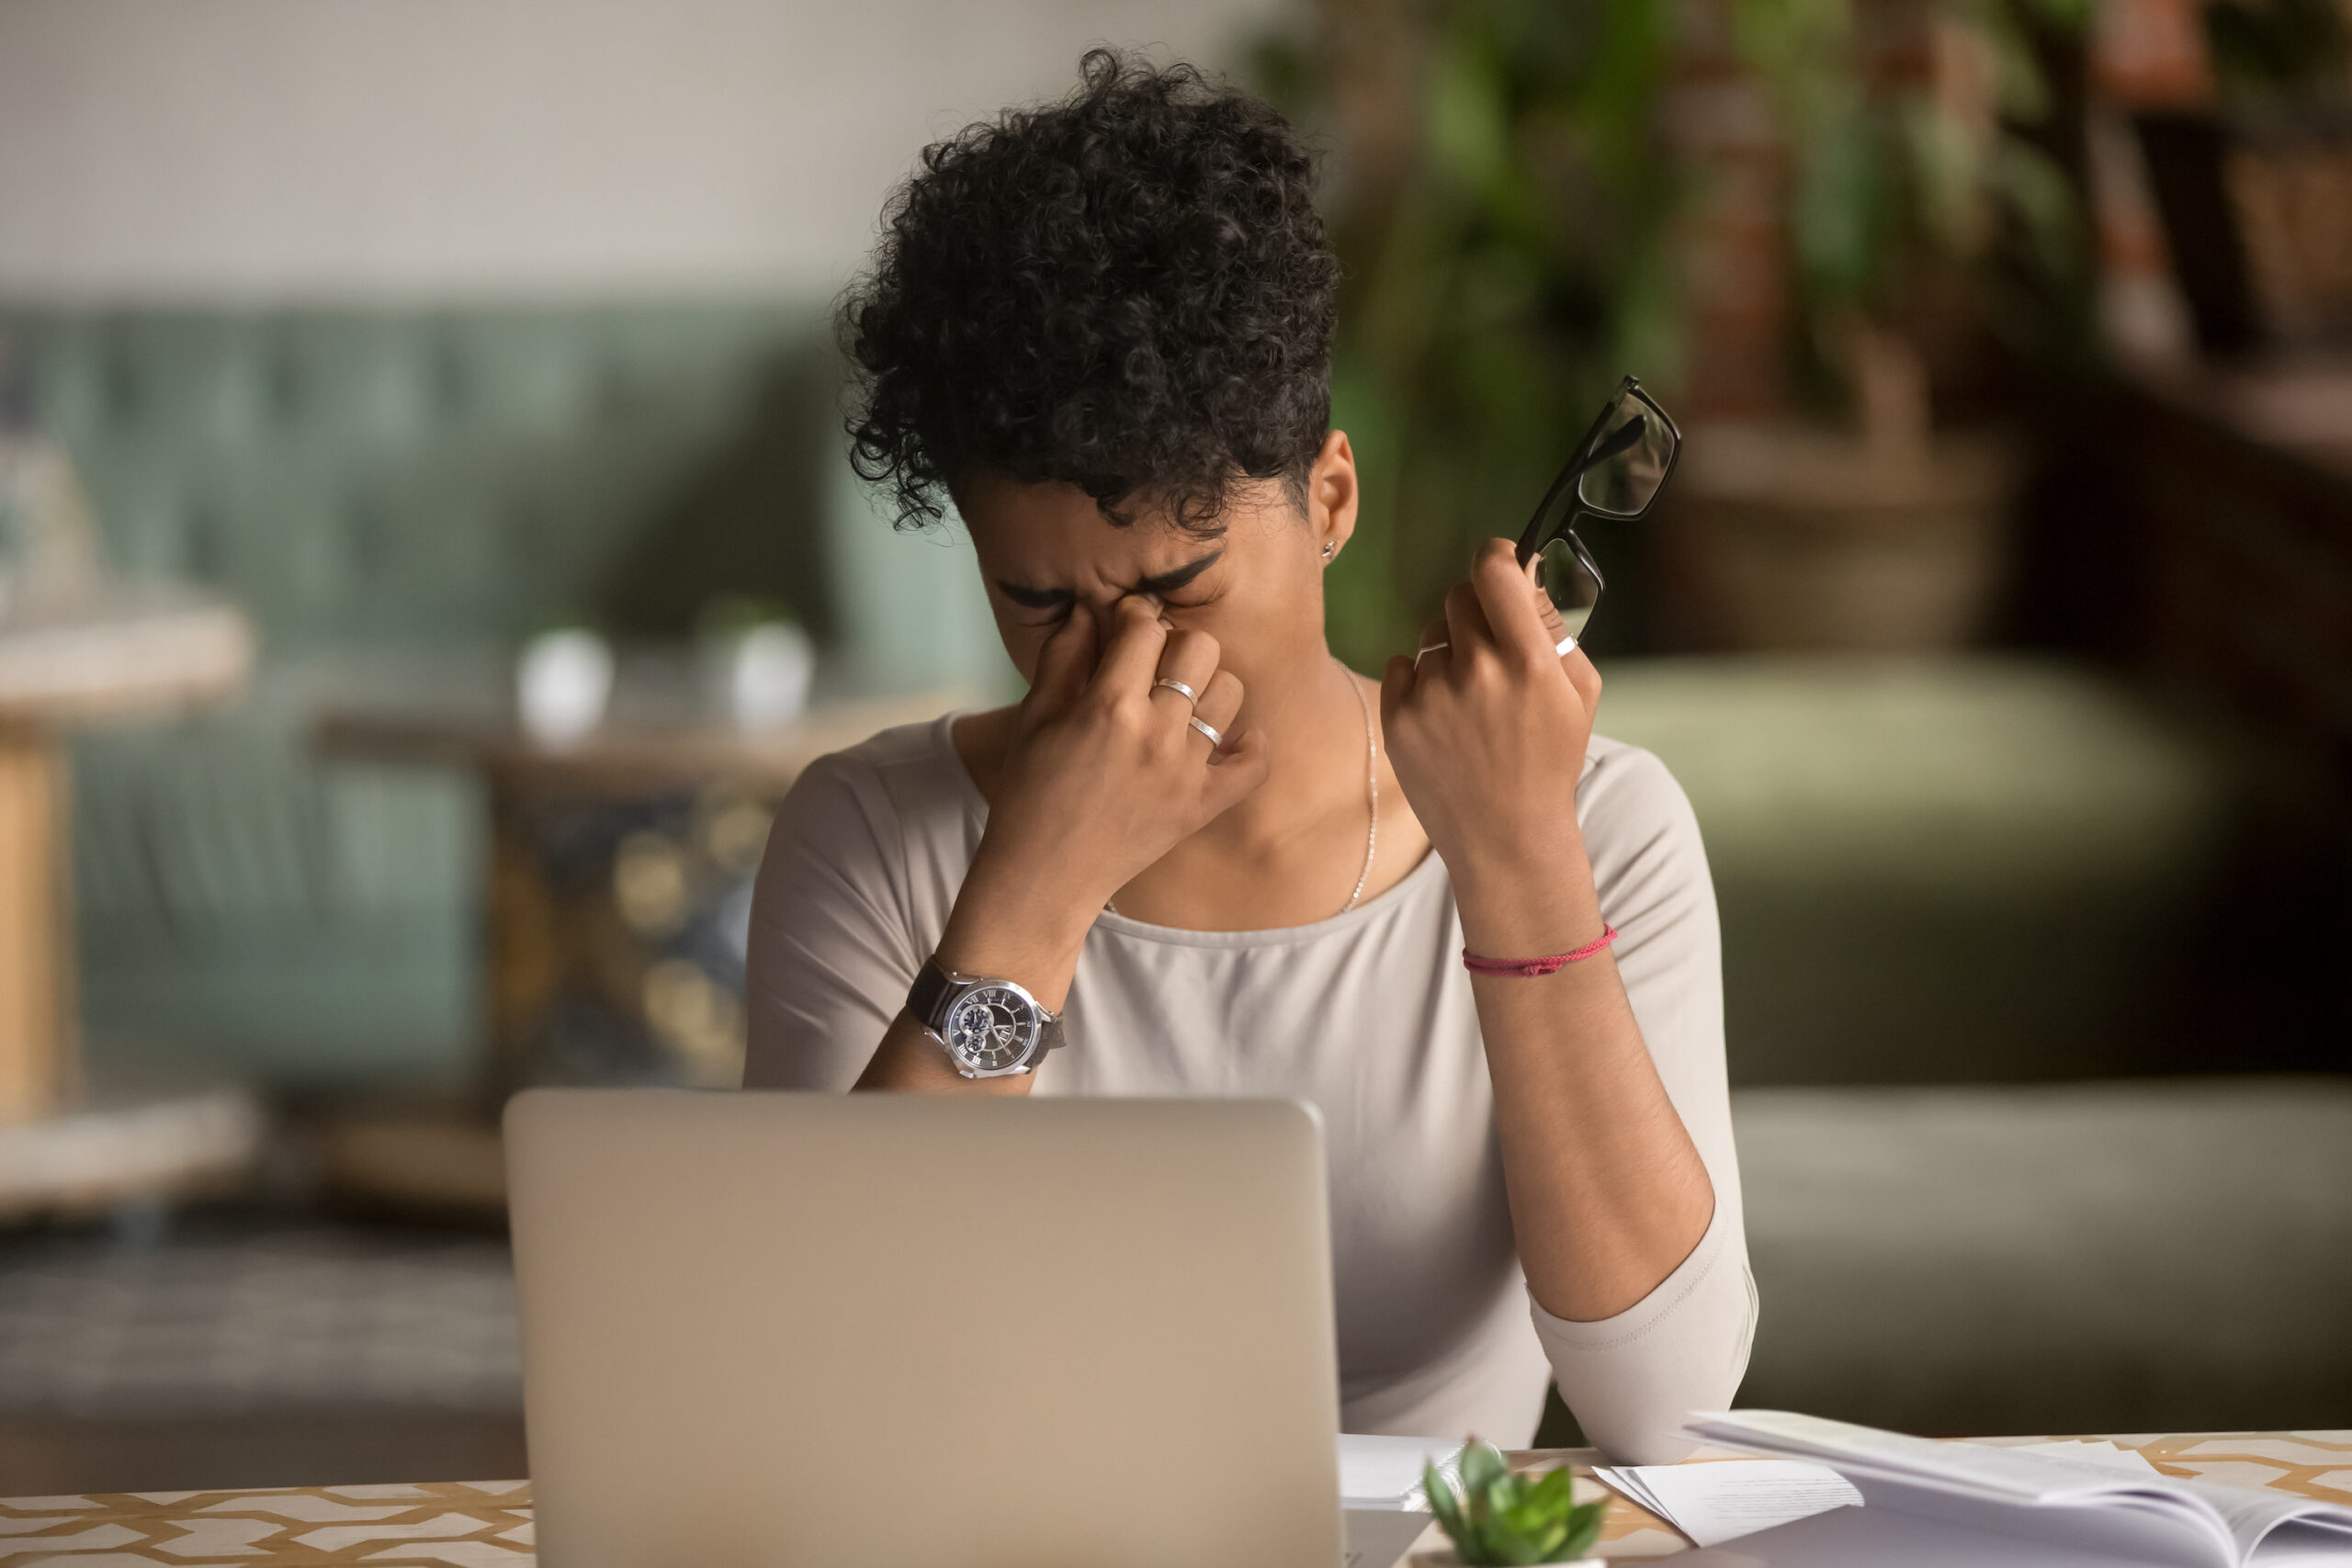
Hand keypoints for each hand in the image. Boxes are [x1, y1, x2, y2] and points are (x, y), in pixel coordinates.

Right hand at [943, 595, 1271, 991]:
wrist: (1045, 875)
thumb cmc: (1030, 792)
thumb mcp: (1034, 717)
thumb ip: (1063, 656)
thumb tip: (1090, 608)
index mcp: (1108, 706)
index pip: (1145, 627)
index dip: (1135, 616)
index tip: (1127, 627)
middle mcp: (1155, 733)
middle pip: (1200, 648)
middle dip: (1176, 645)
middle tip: (1154, 667)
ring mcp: (1186, 771)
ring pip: (1230, 692)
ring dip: (1207, 688)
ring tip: (1181, 704)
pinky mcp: (1204, 805)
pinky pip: (1254, 762)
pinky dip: (1249, 746)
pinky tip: (1226, 739)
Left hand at [1380, 539, 1601, 939]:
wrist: (1505, 836)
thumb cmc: (1550, 761)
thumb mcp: (1580, 693)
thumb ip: (1553, 628)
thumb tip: (1523, 576)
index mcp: (1527, 661)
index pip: (1494, 570)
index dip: (1496, 560)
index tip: (1500, 569)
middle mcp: (1475, 670)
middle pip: (1459, 596)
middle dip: (1476, 612)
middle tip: (1491, 647)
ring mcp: (1430, 695)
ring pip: (1431, 636)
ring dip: (1449, 652)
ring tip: (1470, 698)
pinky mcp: (1398, 717)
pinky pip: (1402, 666)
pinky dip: (1419, 681)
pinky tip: (1443, 715)